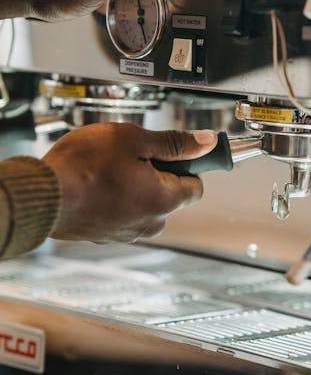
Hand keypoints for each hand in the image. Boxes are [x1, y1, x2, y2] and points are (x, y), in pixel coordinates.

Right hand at [42, 122, 217, 242]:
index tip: (177, 152)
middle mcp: (150, 223)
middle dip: (159, 173)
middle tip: (135, 154)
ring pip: (146, 204)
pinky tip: (98, 182)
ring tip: (111, 168)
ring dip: (136, 185)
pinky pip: (123, 213)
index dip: (188, 164)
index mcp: (164, 200)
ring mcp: (126, 232)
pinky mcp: (105, 235)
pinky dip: (117, 198)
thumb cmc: (82, 167)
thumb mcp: (134, 139)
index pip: (197, 186)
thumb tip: (204, 142)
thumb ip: (173, 142)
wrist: (42, 194)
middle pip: (170, 195)